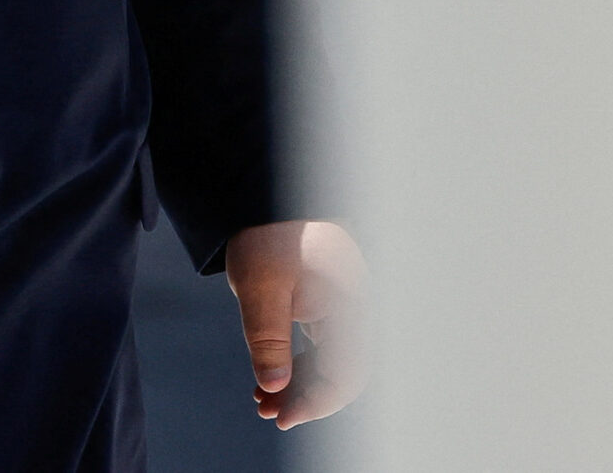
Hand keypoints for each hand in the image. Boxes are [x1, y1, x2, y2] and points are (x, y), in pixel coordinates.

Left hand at [226, 219, 367, 428]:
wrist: (263, 196)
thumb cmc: (265, 235)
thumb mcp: (259, 287)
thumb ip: (268, 338)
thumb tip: (274, 386)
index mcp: (348, 306)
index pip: (346, 372)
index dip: (318, 402)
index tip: (284, 417)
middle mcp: (353, 309)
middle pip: (341, 371)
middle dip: (305, 397)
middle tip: (268, 412)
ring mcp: (342, 306)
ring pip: (331, 361)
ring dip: (300, 384)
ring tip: (263, 401)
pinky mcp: (328, 303)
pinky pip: (322, 346)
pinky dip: (299, 365)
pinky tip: (273, 379)